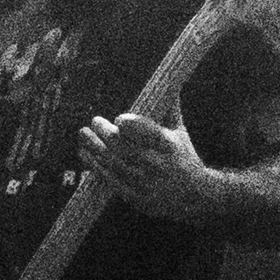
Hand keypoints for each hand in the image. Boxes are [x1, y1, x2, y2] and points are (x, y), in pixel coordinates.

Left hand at [78, 111, 224, 221]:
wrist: (196, 196)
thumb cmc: (185, 159)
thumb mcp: (181, 134)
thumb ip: (170, 109)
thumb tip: (168, 82)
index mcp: (168, 145)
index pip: (143, 131)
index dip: (128, 123)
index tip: (119, 119)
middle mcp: (155, 163)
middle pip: (121, 144)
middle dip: (103, 131)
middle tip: (94, 121)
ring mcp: (144, 181)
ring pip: (111, 161)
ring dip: (93, 146)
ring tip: (83, 135)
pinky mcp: (135, 195)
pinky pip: (109, 178)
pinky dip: (95, 165)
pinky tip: (85, 154)